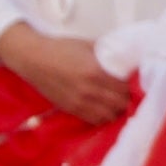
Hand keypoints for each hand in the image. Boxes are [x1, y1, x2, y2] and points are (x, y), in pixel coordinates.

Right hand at [0, 21, 133, 123]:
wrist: (33, 58)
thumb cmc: (60, 48)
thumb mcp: (87, 45)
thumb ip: (107, 53)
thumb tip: (125, 57)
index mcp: (96, 72)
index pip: (124, 88)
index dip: (132, 88)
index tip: (133, 85)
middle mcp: (89, 90)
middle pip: (119, 104)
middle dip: (126, 100)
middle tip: (126, 94)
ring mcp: (79, 102)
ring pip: (108, 116)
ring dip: (115, 111)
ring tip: (115, 104)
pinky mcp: (70, 109)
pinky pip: (93, 120)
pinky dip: (102, 117)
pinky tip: (103, 109)